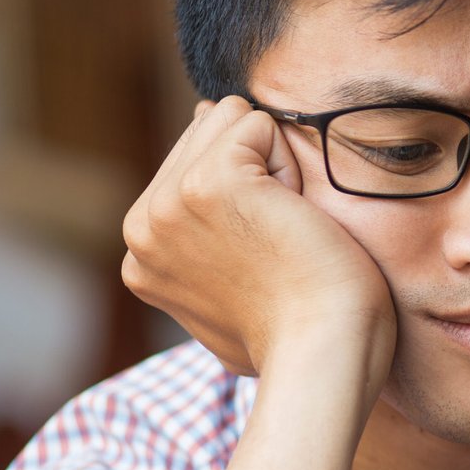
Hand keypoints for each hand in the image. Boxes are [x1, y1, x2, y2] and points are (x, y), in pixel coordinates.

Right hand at [121, 96, 395, 381]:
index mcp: (143, 253)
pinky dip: (291, 163)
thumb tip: (202, 117)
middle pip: (207, 133)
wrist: (326, 353)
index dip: (249, 194)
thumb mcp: (232, 286)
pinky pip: (257, 123)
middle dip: (259, 173)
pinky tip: (292, 217)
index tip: (262, 256)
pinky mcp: (209, 184)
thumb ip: (205, 224)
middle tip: (278, 243)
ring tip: (284, 231)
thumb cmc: (301, 327)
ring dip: (275, 167)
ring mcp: (169, 204)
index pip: (192, 163)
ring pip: (230, 120)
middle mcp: (143, 227)